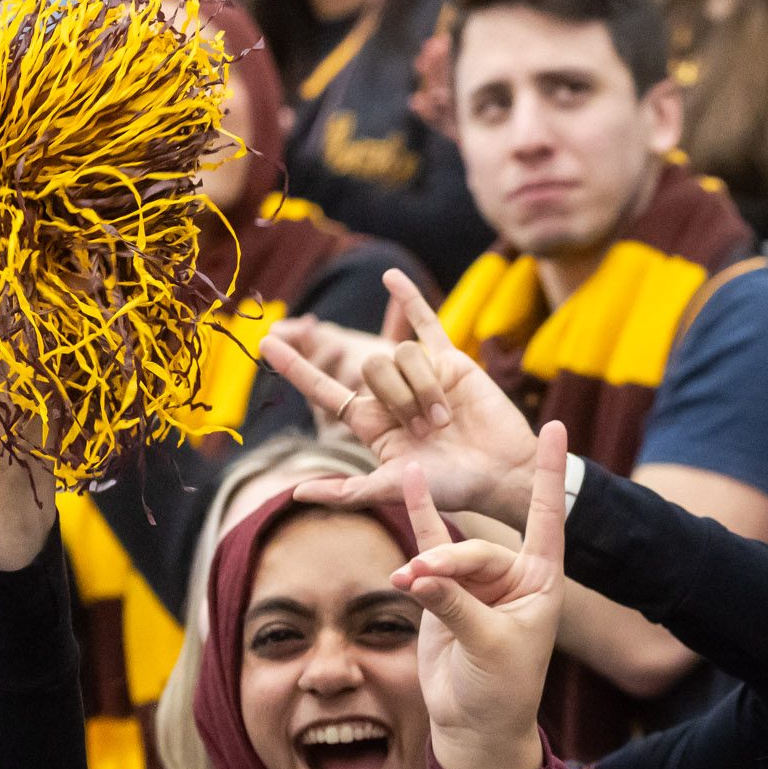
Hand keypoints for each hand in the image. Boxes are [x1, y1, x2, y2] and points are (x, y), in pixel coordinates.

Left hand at [262, 269, 542, 526]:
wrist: (501, 473)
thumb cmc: (450, 487)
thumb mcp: (394, 488)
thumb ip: (349, 490)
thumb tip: (297, 492)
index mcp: (372, 424)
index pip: (325, 390)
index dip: (297, 367)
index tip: (266, 342)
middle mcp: (392, 397)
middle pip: (371, 368)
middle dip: (399, 396)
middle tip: (428, 429)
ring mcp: (420, 375)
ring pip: (401, 354)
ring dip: (424, 388)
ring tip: (446, 419)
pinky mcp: (450, 362)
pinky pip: (425, 323)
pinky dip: (408, 298)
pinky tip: (389, 275)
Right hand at [395, 420, 569, 768]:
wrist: (477, 723)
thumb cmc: (500, 690)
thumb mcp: (489, 648)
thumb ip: (455, 607)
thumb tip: (418, 576)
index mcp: (541, 580)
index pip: (547, 517)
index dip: (548, 474)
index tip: (555, 425)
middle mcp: (512, 574)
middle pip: (478, 551)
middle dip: (449, 568)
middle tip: (421, 583)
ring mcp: (475, 581)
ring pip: (447, 553)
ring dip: (426, 563)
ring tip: (405, 579)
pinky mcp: (442, 592)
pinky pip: (426, 552)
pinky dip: (414, 526)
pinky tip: (403, 483)